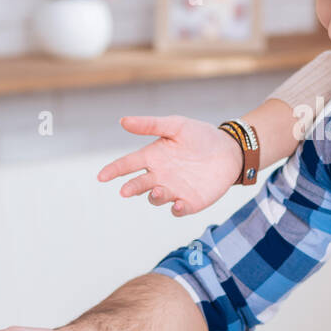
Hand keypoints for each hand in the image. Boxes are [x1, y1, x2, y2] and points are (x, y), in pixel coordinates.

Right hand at [97, 115, 242, 215]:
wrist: (229, 150)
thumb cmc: (200, 136)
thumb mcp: (176, 126)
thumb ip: (150, 125)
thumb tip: (122, 121)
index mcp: (152, 157)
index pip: (127, 165)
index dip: (113, 170)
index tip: (101, 176)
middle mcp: (159, 176)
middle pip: (138, 185)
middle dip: (131, 188)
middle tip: (125, 190)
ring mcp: (174, 190)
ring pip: (156, 198)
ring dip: (154, 196)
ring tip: (157, 190)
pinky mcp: (190, 202)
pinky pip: (178, 210)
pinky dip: (176, 209)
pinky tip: (178, 204)